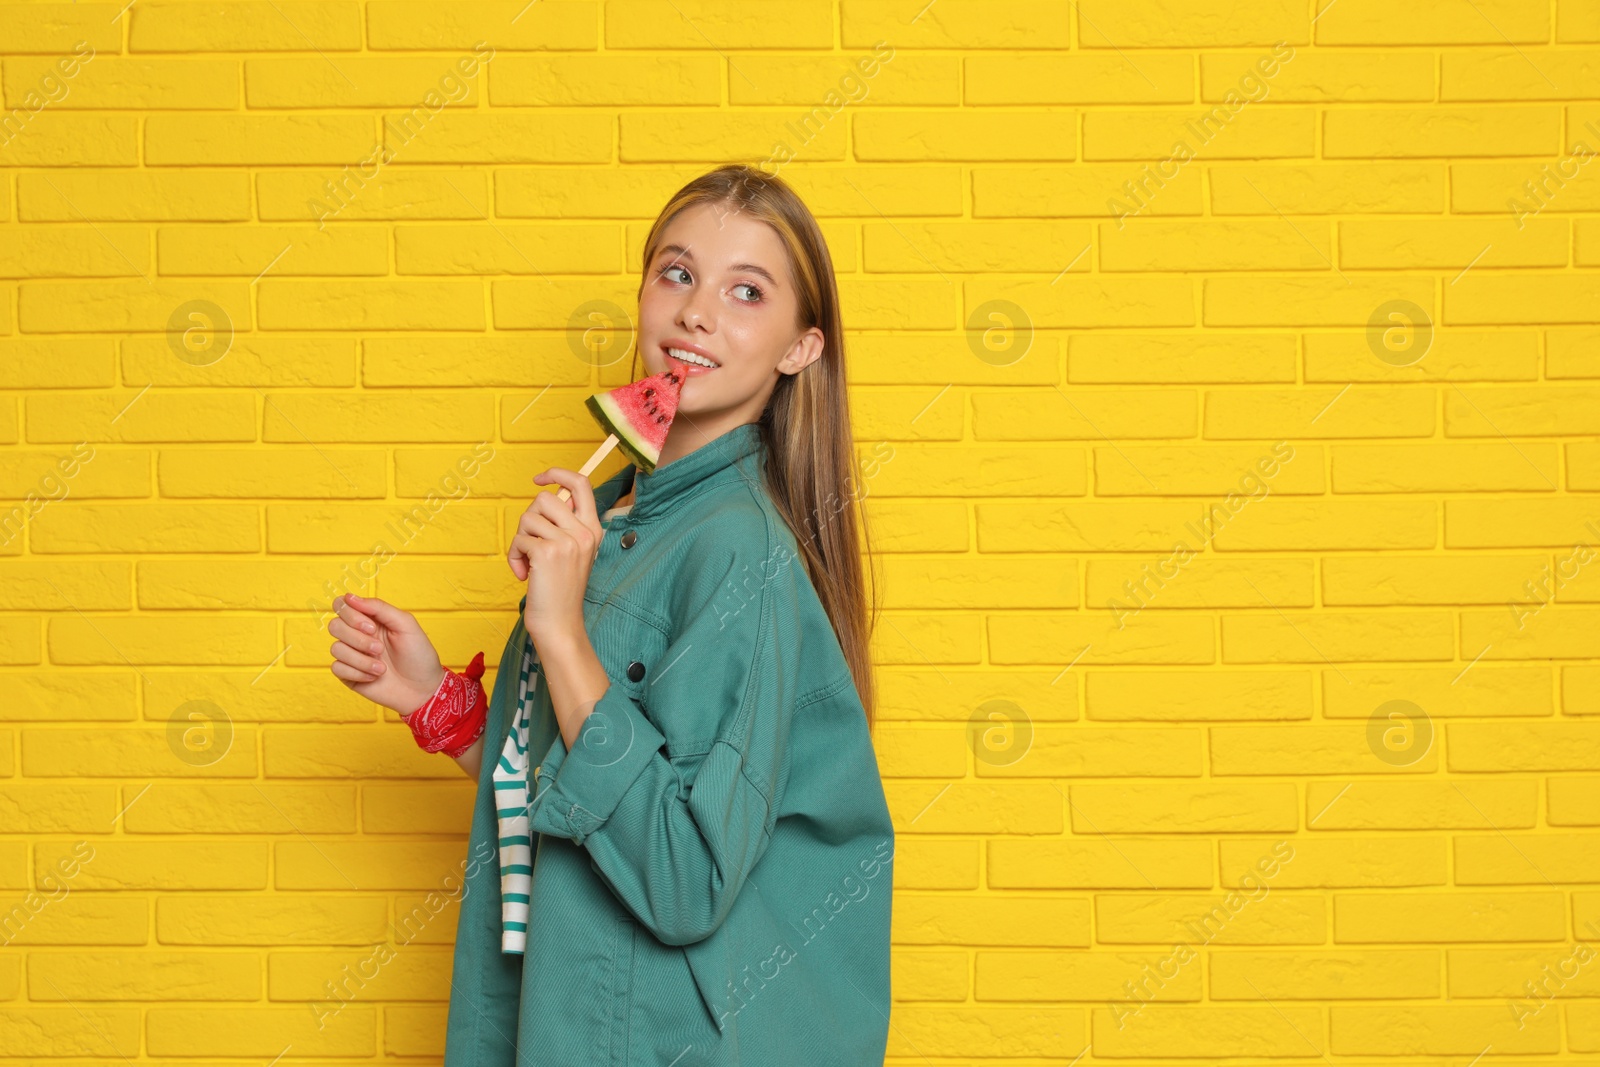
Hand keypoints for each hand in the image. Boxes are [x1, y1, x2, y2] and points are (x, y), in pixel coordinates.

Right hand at [327, 593, 446, 715]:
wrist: (423, 689)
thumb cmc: (418, 655)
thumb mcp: (405, 624)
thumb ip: (379, 608)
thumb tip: (350, 597)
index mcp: (370, 619)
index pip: (342, 605)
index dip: (350, 613)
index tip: (370, 626)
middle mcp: (357, 635)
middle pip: (334, 625)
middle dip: (357, 638)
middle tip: (379, 648)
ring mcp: (351, 655)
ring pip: (336, 648)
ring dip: (361, 659)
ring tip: (382, 667)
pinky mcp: (348, 674)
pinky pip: (337, 667)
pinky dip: (358, 672)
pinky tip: (374, 676)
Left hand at [509, 467, 601, 644]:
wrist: (560, 624)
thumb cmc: (560, 590)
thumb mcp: (573, 553)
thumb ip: (565, 525)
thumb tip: (548, 496)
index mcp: (593, 529)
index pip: (582, 483)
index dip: (558, 473)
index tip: (539, 478)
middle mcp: (584, 532)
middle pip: (545, 498)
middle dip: (530, 519)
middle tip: (532, 544)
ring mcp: (567, 542)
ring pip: (528, 517)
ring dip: (520, 540)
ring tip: (528, 562)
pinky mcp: (547, 553)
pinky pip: (519, 540)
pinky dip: (514, 557)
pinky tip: (523, 574)